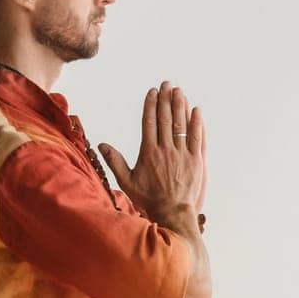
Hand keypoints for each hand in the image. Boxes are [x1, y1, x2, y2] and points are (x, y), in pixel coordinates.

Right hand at [98, 80, 206, 220]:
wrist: (171, 213)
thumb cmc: (148, 200)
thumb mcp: (127, 181)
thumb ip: (114, 161)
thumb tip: (101, 145)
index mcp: (148, 152)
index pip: (149, 121)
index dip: (151, 104)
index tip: (152, 91)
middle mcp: (165, 149)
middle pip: (165, 118)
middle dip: (165, 98)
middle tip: (167, 84)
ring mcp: (182, 154)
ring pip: (181, 124)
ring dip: (180, 105)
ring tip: (179, 91)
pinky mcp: (196, 161)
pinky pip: (197, 137)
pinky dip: (196, 122)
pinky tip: (196, 110)